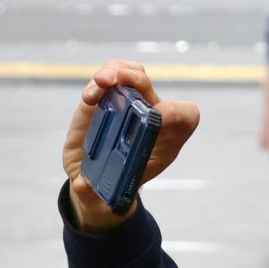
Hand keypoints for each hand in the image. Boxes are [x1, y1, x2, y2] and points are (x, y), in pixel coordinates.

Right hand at [60, 59, 200, 231]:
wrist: (101, 178)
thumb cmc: (118, 183)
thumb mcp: (112, 194)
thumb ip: (99, 194)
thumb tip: (82, 185)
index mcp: (165, 137)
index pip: (186, 116)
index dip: (177, 113)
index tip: (159, 118)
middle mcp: (148, 115)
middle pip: (150, 87)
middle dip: (137, 81)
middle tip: (121, 83)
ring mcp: (124, 105)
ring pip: (129, 74)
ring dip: (117, 72)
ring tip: (103, 82)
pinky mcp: (102, 100)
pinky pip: (105, 81)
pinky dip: (97, 84)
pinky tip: (90, 97)